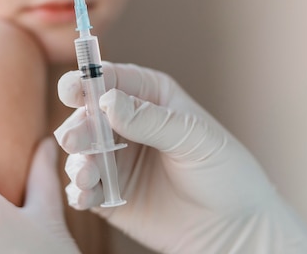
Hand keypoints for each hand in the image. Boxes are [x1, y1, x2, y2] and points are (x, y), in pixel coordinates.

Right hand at [55, 62, 306, 253]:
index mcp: (150, 97)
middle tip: (75, 139)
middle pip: (88, 116)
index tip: (72, 89)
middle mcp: (127, 124)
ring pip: (81, 152)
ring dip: (78, 161)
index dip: (88, 81)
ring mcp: (116, 160)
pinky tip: (85, 196)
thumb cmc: (224, 172)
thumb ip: (151, 120)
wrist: (235, 228)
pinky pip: (84, 189)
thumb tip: (108, 102)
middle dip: (79, 126)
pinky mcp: (109, 194)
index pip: (112, 80)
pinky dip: (79, 191)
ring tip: (87, 174)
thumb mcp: (193, 138)